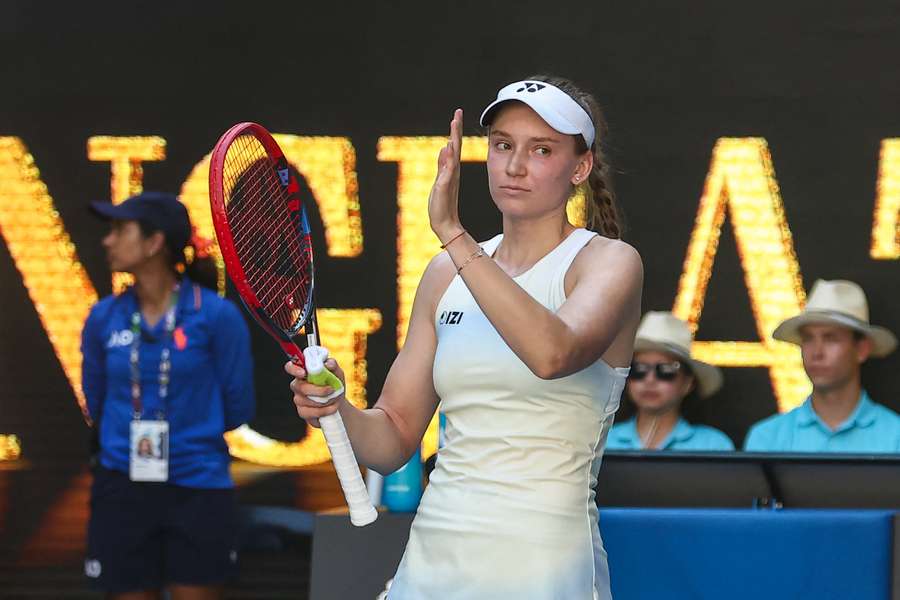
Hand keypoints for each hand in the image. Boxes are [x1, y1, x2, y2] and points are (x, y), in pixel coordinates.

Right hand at [285, 358, 346, 427]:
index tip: (303, 373)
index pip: (291, 367)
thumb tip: (328, 364)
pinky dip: (324, 410)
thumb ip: (333, 365)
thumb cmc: (335, 384)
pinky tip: (332, 408)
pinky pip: (310, 412)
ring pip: (306, 401)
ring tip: (335, 398)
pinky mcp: (302, 412)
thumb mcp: (337, 373)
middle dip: (318, 390)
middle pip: (300, 387)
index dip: (294, 369)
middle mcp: (298, 385)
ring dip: (324, 400)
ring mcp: (298, 399)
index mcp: (304, 372)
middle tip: (331, 389)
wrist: (339, 403)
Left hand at [428, 108, 464, 242]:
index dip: (455, 131)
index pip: (454, 146)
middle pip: (456, 146)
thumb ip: (443, 165)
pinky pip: (448, 171)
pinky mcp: (445, 187)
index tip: (456, 115)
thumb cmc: (441, 205)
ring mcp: (450, 178)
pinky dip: (448, 159)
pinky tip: (448, 148)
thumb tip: (444, 148)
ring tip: (454, 123)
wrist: (445, 223)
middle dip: (456, 129)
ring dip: (454, 138)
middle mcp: (453, 171)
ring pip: (453, 154)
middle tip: (458, 112)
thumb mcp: (440, 181)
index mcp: (451, 170)